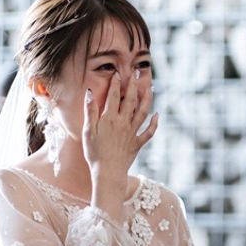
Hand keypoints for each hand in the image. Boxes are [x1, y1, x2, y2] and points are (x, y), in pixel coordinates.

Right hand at [82, 71, 157, 208]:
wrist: (108, 172)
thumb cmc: (94, 153)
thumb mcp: (88, 131)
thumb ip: (90, 111)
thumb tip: (89, 92)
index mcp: (110, 119)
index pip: (113, 96)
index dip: (115, 83)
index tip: (118, 72)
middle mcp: (124, 123)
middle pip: (130, 100)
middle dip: (133, 85)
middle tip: (137, 72)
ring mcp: (132, 133)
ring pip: (142, 112)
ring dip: (147, 99)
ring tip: (150, 87)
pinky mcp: (138, 143)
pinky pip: (149, 132)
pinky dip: (154, 123)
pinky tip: (157, 115)